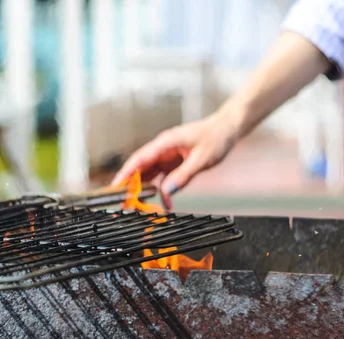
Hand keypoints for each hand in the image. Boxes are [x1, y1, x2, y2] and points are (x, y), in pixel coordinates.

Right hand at [111, 108, 242, 209]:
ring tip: (136, 205)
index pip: (139, 159)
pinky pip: (162, 177)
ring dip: (142, 189)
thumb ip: (183, 176)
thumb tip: (166, 192)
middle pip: (139, 168)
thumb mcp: (202, 159)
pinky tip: (163, 202)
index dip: (125, 174)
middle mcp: (162, 149)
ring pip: (148, 173)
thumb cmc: (216, 137)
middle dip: (129, 185)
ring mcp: (167, 156)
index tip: (116, 187)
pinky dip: (160, 190)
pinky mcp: (173, 162)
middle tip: (123, 202)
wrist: (227, 129)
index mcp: (165, 143)